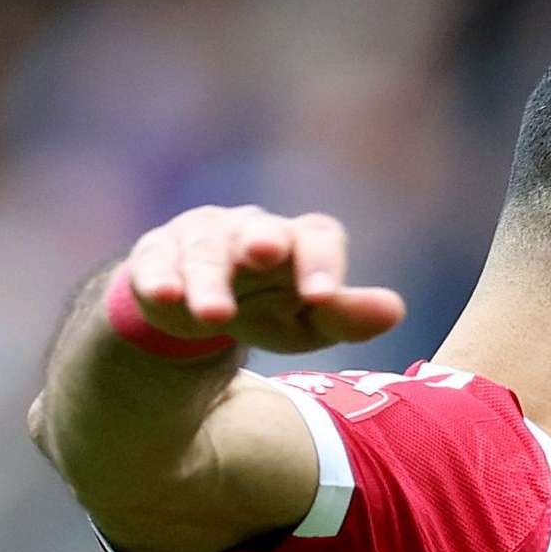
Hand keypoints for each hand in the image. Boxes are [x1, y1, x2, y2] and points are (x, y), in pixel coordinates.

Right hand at [118, 206, 405, 353]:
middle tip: (264, 254)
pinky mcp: (158, 254)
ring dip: (208, 280)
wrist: (201, 308)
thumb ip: (346, 317)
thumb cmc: (269, 308)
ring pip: (205, 252)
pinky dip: (158, 278)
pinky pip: (156, 262)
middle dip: (260, 240)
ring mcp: (201, 237)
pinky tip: (164, 295)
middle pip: (257, 232)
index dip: (322, 263)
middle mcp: (250, 229)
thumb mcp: (309, 322)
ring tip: (212, 313)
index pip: (316, 237)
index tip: (324, 298)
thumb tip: (395, 310)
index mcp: (296, 241)